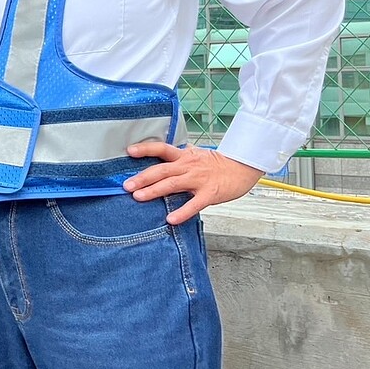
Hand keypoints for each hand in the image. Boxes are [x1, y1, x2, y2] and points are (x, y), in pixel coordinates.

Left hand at [124, 142, 262, 224]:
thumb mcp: (197, 155)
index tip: (129, 151)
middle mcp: (188, 166)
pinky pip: (194, 204)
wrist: (243, 167)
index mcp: (184, 156)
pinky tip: (170, 219)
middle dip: (143, 178)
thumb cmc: (218, 163)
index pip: (162, 149)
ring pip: (172, 184)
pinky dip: (182, 212)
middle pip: (161, 170)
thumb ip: (181, 157)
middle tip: (126, 185)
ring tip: (138, 197)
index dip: (145, 149)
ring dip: (154, 191)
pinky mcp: (210, 193)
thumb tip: (168, 154)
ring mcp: (199, 180)